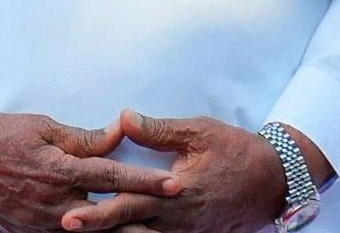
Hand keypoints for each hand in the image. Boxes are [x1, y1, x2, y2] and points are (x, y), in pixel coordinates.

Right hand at [0, 108, 178, 232]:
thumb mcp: (42, 127)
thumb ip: (83, 137)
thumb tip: (118, 133)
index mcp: (60, 170)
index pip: (114, 177)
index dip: (148, 181)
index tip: (177, 184)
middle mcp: (55, 203)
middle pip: (110, 219)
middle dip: (146, 223)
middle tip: (178, 225)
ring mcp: (42, 225)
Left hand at [64, 111, 306, 232]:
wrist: (275, 181)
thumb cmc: (237, 151)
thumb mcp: (199, 132)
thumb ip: (158, 130)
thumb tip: (123, 118)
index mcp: (177, 192)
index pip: (130, 203)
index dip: (98, 211)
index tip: (70, 214)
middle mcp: (178, 219)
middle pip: (129, 228)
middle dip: (96, 229)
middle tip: (64, 226)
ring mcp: (185, 232)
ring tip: (84, 232)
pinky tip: (117, 232)